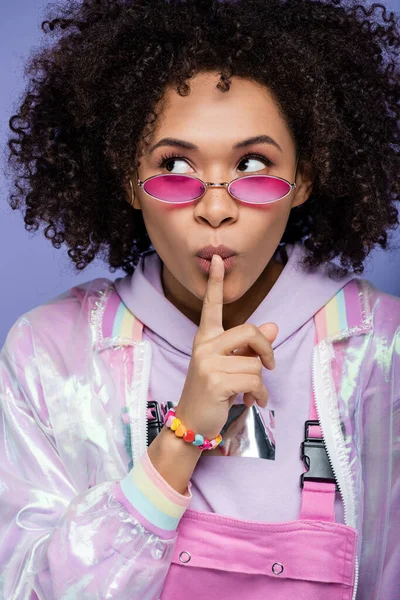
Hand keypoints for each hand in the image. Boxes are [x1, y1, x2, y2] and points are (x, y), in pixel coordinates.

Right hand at [175, 254, 278, 440]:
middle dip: (266, 350)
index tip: (217, 259)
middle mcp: (204, 346)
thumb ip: (249, 347)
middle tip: (269, 365)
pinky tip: (252, 402)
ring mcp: (208, 362)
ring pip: (255, 363)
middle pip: (250, 331)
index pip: (211, 306)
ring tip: (250, 392)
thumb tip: (272, 327)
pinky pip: (254, 381)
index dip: (215, 283)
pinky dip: (260, 395)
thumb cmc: (212, 392)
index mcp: (206, 338)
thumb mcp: (229, 366)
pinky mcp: (215, 381)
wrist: (192, 423)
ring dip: (260, 382)